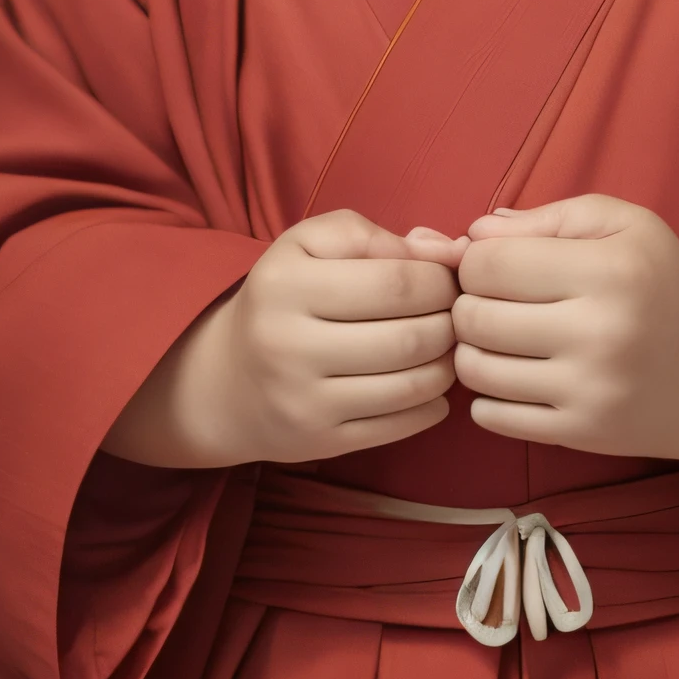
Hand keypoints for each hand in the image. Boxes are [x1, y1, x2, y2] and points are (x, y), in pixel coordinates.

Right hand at [104, 210, 460, 467]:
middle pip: (411, 337)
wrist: (225, 381)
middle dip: (449, 321)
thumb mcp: (309, 245)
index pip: (397, 282)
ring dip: (446, 363)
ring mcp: (305, 402)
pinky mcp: (321, 442)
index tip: (445, 277)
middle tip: (454, 312)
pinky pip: (401, 425)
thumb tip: (444, 250)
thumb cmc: (282, 297)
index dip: (440, 278)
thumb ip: (373, 236)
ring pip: (411, 385)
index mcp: (287, 285)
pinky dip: (432, 403)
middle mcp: (290, 346)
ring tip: (444, 345)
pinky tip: (428, 382)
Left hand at [452, 195, 678, 471]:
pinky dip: (486, 395)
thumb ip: (548, 218)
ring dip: (472, 349)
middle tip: (490, 299)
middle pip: (474, 316)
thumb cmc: (663, 285)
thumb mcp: (624, 225)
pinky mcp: (581, 433)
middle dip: (467, 302)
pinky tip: (513, 373)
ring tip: (500, 335)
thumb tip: (473, 232)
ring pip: (476, 369)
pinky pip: (492, 417)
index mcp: (608, 271)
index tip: (492, 262)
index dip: (474, 258)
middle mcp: (599, 333)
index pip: (490, 263)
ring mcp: (589, 391)